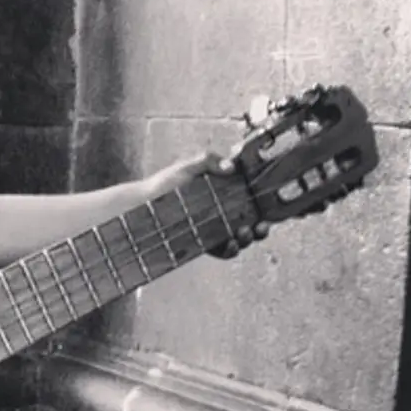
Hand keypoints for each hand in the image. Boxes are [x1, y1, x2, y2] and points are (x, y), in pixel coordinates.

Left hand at [143, 152, 269, 258]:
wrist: (143, 204)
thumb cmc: (163, 185)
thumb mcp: (188, 166)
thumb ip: (209, 160)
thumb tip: (230, 166)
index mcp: (222, 193)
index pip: (249, 202)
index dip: (262, 207)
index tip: (267, 211)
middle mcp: (221, 213)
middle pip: (250, 222)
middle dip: (259, 228)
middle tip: (259, 227)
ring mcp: (213, 229)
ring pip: (240, 238)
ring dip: (247, 239)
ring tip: (242, 234)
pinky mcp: (203, 243)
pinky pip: (223, 250)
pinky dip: (230, 249)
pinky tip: (231, 244)